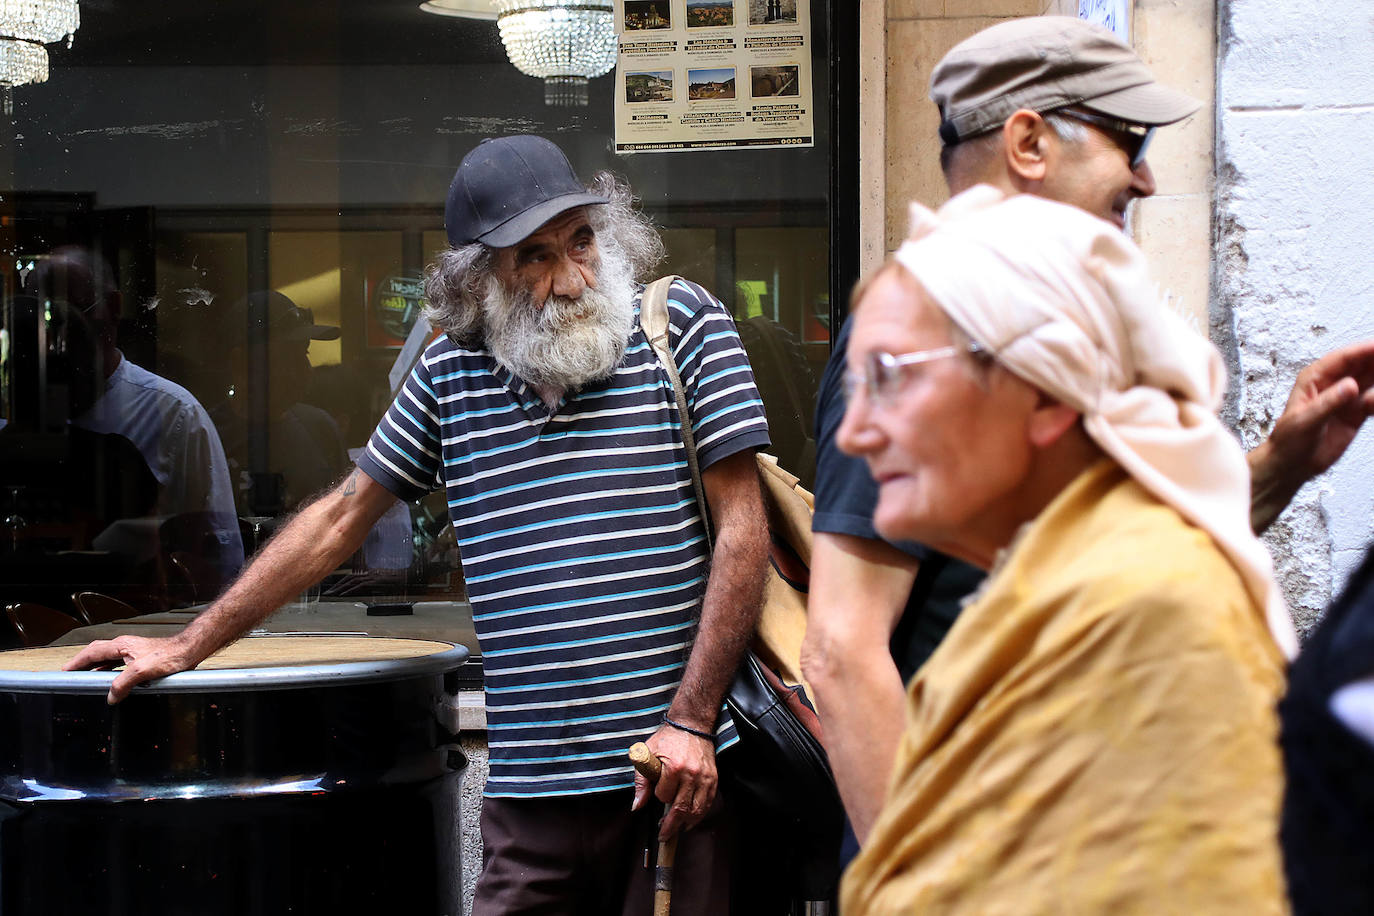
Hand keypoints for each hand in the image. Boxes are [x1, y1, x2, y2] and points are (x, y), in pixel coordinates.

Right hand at [62, 634, 202, 704]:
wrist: (188, 651)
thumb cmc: (170, 655)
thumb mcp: (142, 671)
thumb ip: (122, 683)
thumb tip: (110, 696)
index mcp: (121, 645)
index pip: (91, 652)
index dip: (76, 662)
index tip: (64, 671)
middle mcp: (125, 646)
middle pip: (96, 653)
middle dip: (82, 663)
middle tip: (71, 674)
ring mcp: (133, 651)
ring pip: (107, 658)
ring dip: (95, 668)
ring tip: (86, 678)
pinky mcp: (141, 658)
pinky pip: (118, 664)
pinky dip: (109, 671)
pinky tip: (111, 681)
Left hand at [631, 723, 716, 840]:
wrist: (692, 725)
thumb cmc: (668, 739)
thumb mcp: (648, 753)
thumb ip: (641, 782)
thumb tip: (637, 806)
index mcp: (674, 768)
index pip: (664, 796)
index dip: (659, 797)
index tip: (658, 795)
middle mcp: (692, 774)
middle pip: (682, 809)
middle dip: (671, 826)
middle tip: (664, 836)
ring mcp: (705, 778)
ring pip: (697, 810)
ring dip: (686, 824)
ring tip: (678, 829)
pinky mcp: (713, 779)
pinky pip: (707, 803)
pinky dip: (699, 814)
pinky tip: (691, 820)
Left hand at [1249, 339, 1373, 531]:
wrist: (1292, 464)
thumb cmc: (1288, 440)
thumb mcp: (1307, 420)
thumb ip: (1329, 403)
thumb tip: (1351, 386)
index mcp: (1315, 378)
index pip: (1345, 357)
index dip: (1367, 350)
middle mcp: (1332, 383)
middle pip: (1363, 364)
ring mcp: (1346, 397)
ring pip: (1372, 380)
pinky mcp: (1356, 412)